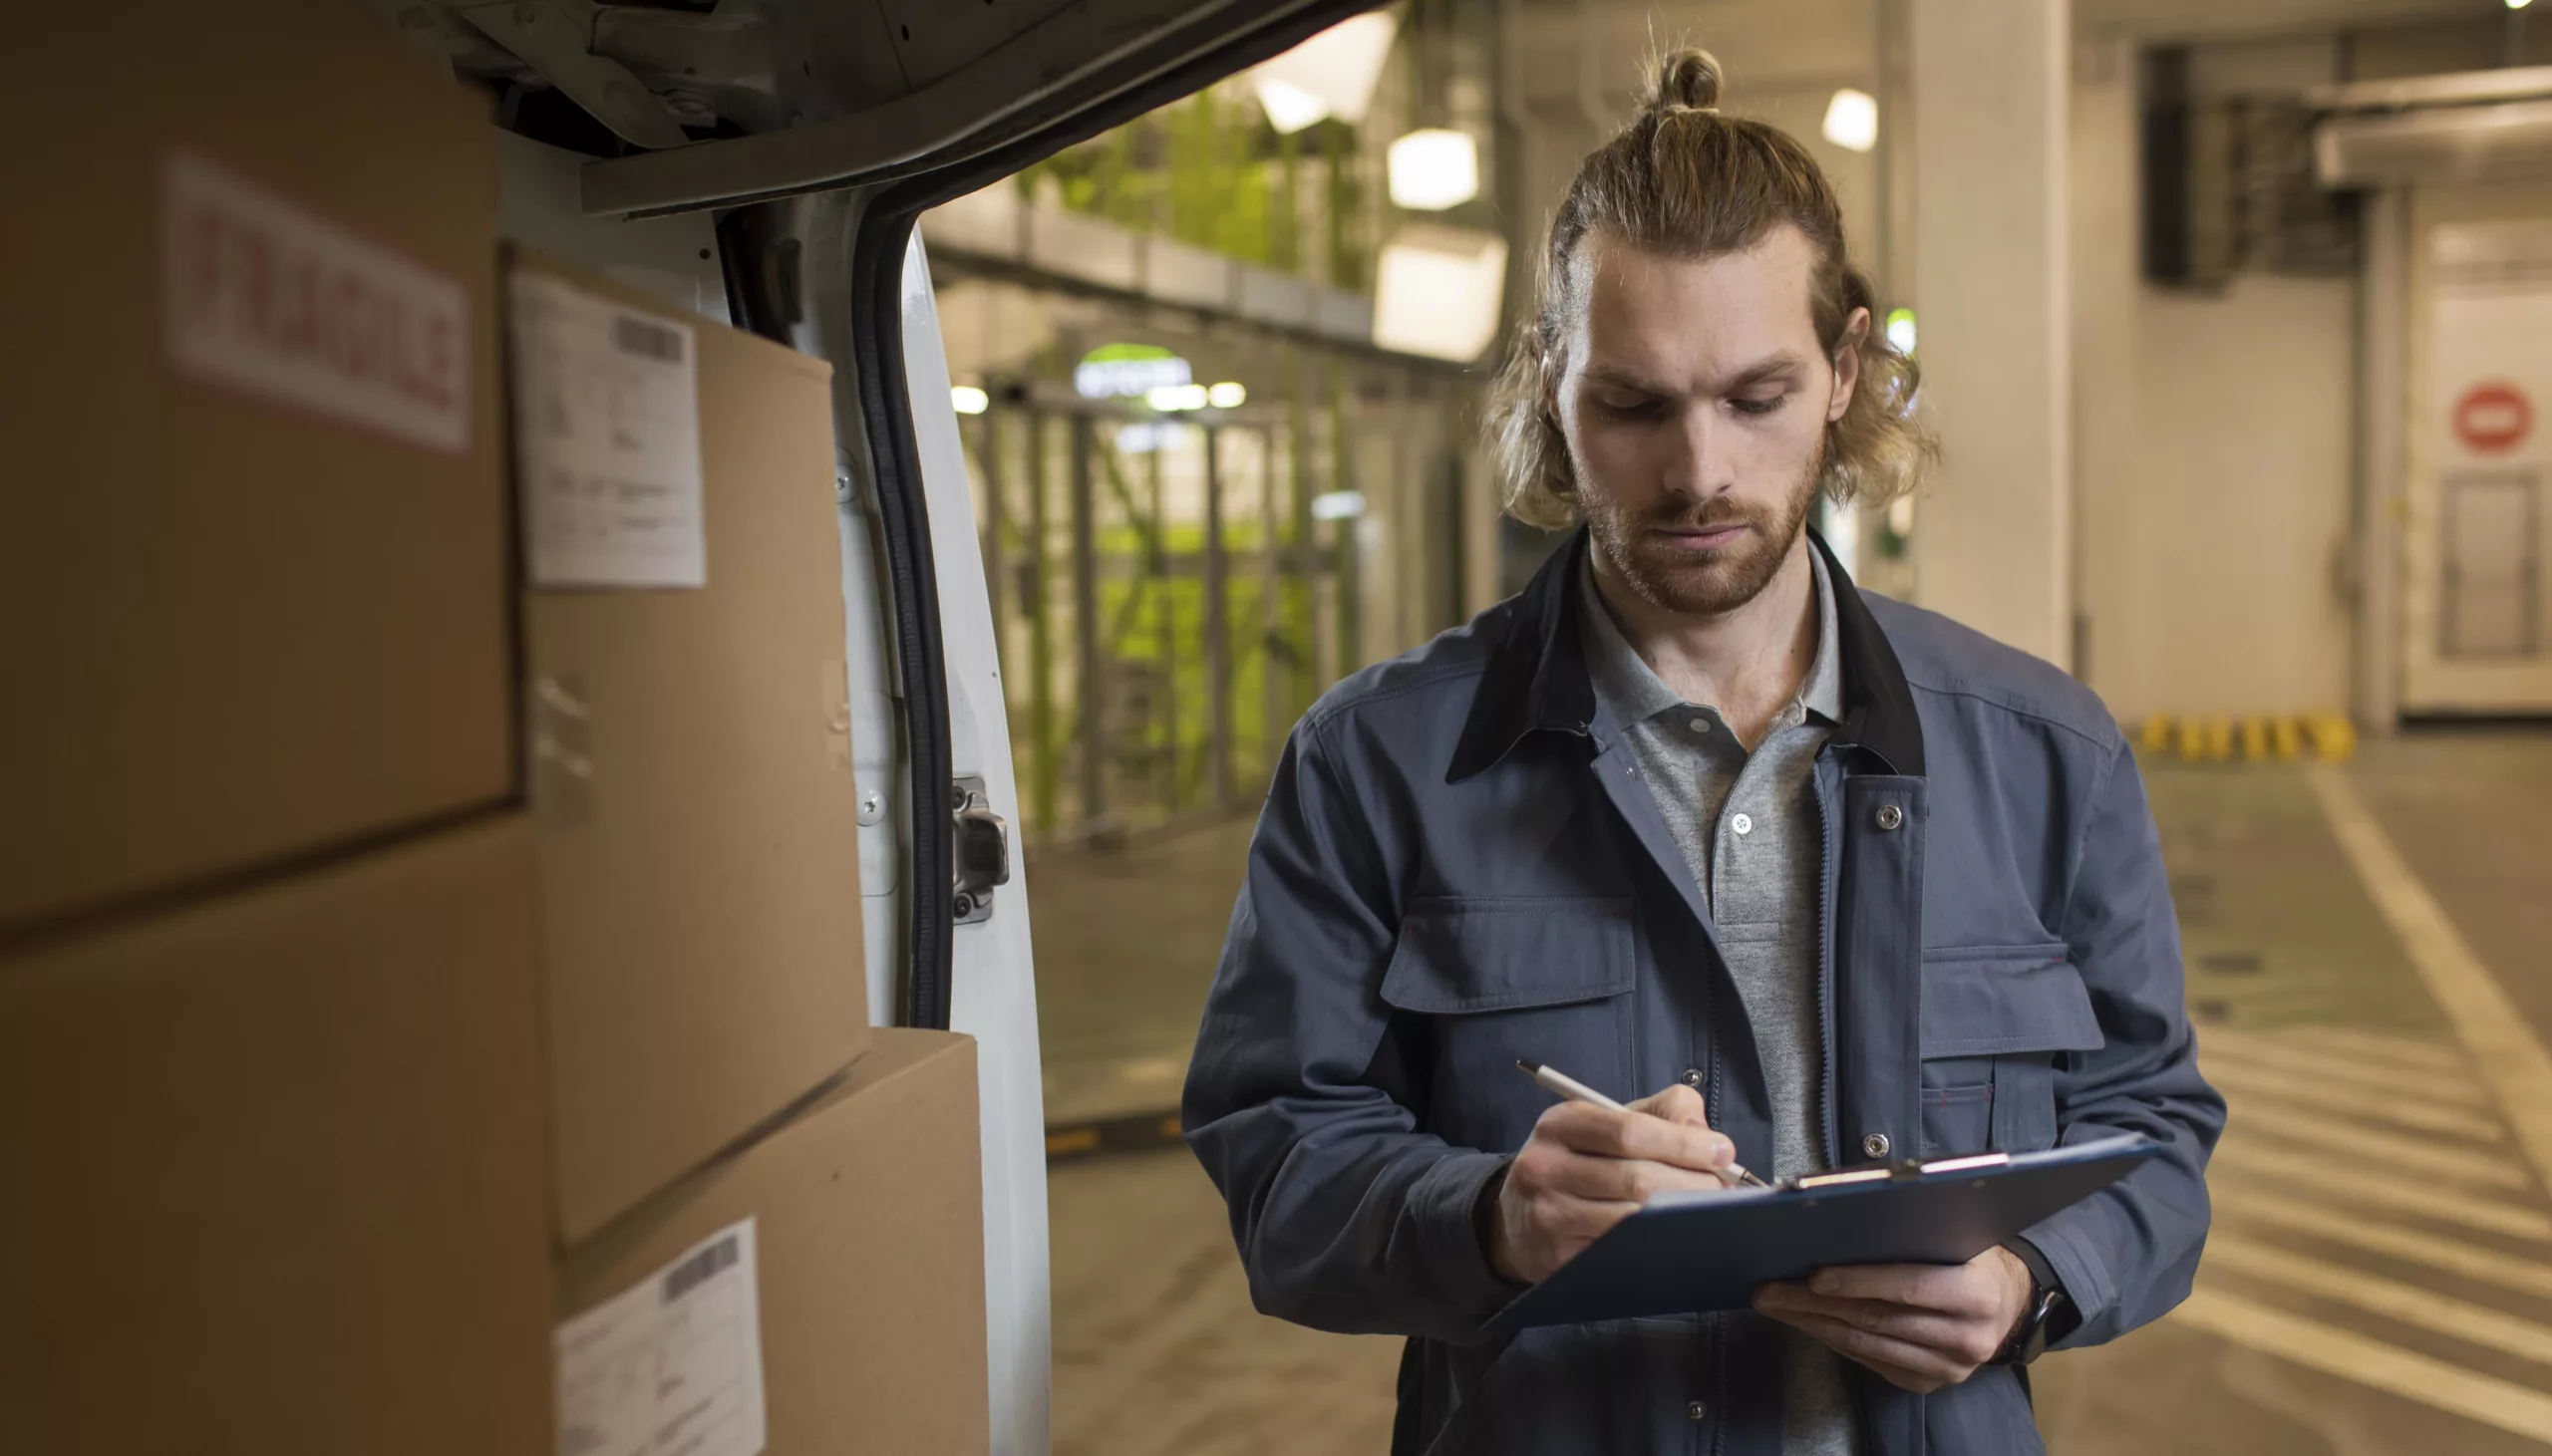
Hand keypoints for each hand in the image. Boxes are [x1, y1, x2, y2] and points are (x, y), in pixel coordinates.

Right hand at [1488, 1084, 1737, 1284]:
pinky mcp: (1556, 1258)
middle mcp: (1545, 1167)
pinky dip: (1657, 1246)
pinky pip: (1620, 1254)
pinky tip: (1677, 1238)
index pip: (1629, 1131)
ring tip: (1709, 1212)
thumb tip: (1705, 1136)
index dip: (1683, 1142)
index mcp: (1561, 1123)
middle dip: (1692, 1184)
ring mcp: (1548, 1216)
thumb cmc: (1579, 1161)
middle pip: (1636, 1180)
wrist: (1517, 1216)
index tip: (1722, 1151)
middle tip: (1725, 1189)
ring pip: (1631, 1220)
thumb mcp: (1608, 1121)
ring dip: (1681, 1217)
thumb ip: (1662, 1112)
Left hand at [1751, 1248, 2034, 1392]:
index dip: (1858, 1281)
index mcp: (1978, 1294)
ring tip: (1776, 1304)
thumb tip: (1842, 1206)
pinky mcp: (1928, 1382)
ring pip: (1867, 1344)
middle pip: (1877, 1319)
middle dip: (1815, 1303)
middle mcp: (1967, 1338)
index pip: (1909, 1287)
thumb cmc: (1971, 1255)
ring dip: (1814, 1323)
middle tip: (1770, 1289)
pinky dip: (1833, 1339)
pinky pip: (1870, 1360)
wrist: (2008, 1302)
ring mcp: (1948, 1368)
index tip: (1813, 1274)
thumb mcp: (1957, 1232)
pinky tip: (1806, 1321)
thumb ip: (1912, 1225)